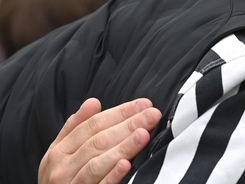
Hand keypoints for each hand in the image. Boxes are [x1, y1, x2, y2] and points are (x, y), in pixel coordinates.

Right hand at [39, 98, 161, 183]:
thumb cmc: (62, 179)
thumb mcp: (60, 154)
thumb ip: (75, 128)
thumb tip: (93, 102)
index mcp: (58, 152)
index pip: (92, 125)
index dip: (120, 113)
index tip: (144, 104)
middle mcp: (61, 168)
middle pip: (98, 141)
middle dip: (128, 125)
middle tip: (152, 115)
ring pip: (97, 163)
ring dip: (123, 147)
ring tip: (144, 134)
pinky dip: (112, 175)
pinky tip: (127, 165)